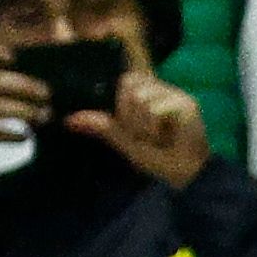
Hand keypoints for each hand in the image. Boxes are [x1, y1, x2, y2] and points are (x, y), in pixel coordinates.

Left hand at [78, 67, 210, 186]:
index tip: (133, 129)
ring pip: (139, 97)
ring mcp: (175, 94)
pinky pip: (154, 108)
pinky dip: (154, 127)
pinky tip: (166, 138)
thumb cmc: (159, 158)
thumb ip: (102, 127)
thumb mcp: (125, 143)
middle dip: (128, 116)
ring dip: (141, 125)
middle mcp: (161, 89)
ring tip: (155, 138)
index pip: (123, 82)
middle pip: (128, 85)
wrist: (187, 174)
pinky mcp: (186, 103)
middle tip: (144, 135)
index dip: (121, 106)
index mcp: (146, 93)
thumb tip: (69, 120)